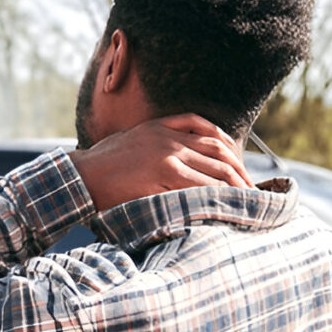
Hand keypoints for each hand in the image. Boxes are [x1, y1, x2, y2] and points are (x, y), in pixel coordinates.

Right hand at [69, 113, 253, 211]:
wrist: (80, 176)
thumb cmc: (100, 165)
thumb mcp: (130, 142)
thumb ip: (154, 143)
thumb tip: (177, 161)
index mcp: (161, 126)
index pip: (208, 131)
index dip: (229, 150)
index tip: (238, 167)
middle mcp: (168, 138)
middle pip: (219, 150)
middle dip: (239, 171)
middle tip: (251, 190)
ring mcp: (167, 155)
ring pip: (214, 168)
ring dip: (234, 186)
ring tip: (246, 201)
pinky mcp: (163, 175)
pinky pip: (199, 185)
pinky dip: (216, 195)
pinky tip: (226, 205)